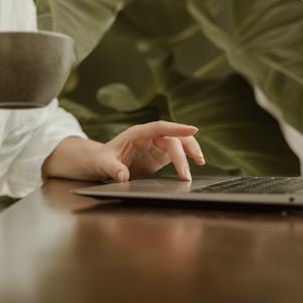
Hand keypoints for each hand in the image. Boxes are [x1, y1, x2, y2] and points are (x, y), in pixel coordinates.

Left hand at [44, 121, 205, 182]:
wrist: (102, 161)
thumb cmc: (102, 159)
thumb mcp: (104, 164)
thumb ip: (113, 168)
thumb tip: (123, 176)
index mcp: (137, 133)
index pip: (160, 127)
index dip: (177, 127)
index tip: (193, 129)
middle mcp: (150, 136)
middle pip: (174, 137)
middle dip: (185, 150)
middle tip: (191, 169)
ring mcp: (157, 144)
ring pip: (180, 142)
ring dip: (191, 150)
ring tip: (200, 163)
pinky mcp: (161, 153)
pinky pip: (178, 152)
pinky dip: (188, 157)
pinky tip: (196, 164)